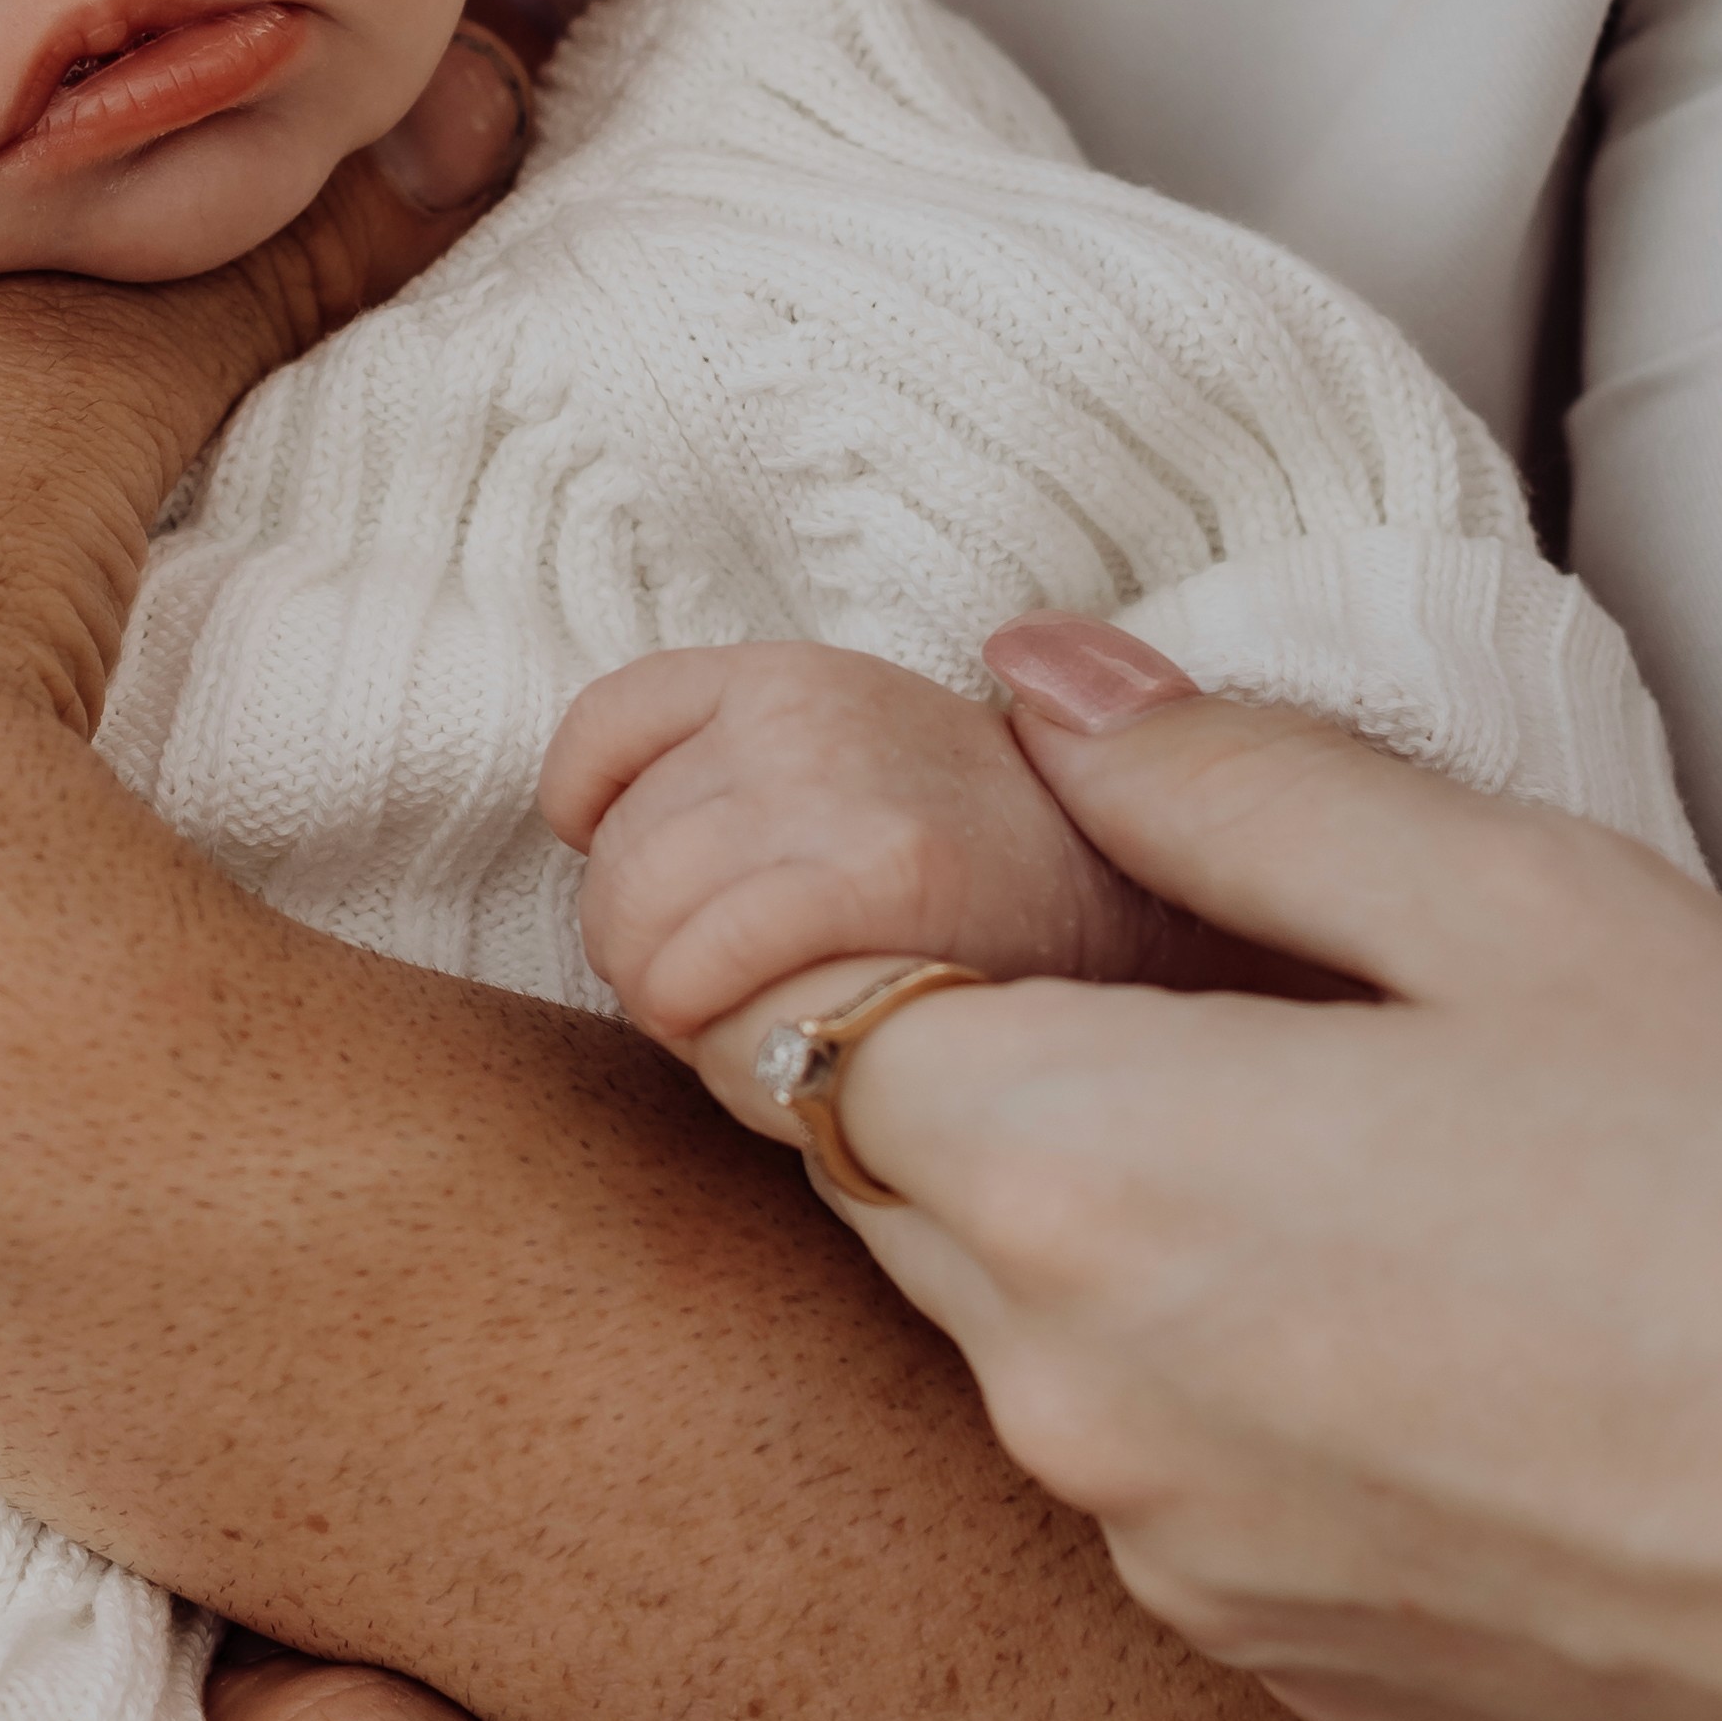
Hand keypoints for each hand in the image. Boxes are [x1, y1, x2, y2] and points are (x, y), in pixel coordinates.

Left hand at [545, 637, 1173, 1052]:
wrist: (1142, 913)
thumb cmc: (972, 871)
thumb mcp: (850, 767)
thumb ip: (729, 779)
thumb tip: (579, 840)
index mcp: (789, 675)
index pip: (602, 730)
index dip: (591, 820)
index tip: (645, 882)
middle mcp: (806, 712)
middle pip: (614, 853)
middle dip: (638, 945)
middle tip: (713, 990)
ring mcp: (840, 786)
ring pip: (638, 917)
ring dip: (667, 998)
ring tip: (745, 1022)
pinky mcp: (879, 875)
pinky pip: (703, 964)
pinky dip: (700, 1024)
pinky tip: (758, 1046)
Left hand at [760, 631, 1721, 1720]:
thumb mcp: (1531, 906)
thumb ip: (1238, 787)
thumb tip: (1039, 685)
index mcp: (1083, 1180)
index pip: (815, 1023)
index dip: (905, 927)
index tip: (1051, 888)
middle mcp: (1068, 1402)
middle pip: (898, 1183)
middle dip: (998, 1067)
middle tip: (1228, 994)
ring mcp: (1168, 1563)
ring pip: (1024, 1341)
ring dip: (1114, 1232)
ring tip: (1362, 1160)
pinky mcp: (1283, 1667)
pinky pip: (1159, 1482)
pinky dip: (1224, 1385)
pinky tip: (1426, 1323)